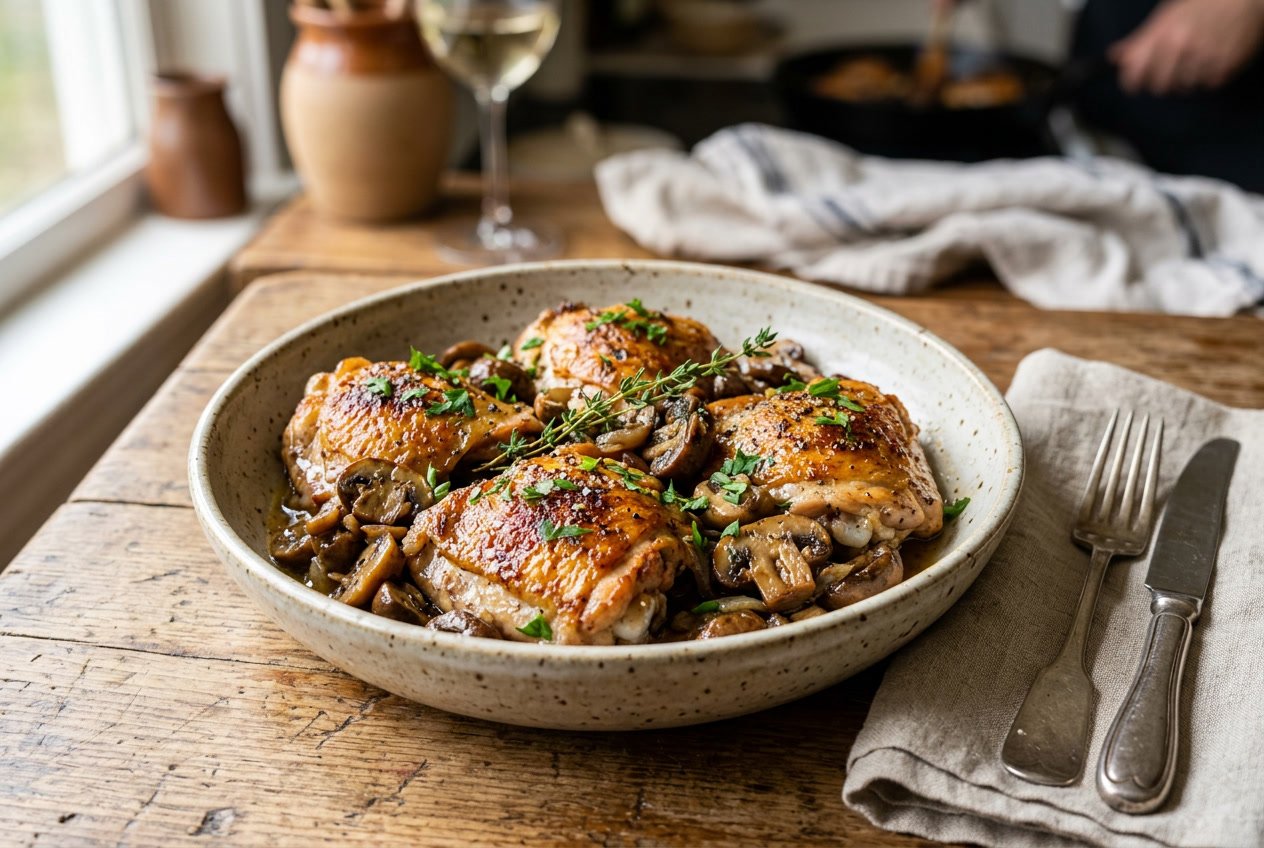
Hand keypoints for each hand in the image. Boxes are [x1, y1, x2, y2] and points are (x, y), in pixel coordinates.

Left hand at [1110, 0, 1263, 94]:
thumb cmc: (1205, 2)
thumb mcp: (1168, 14)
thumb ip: (1141, 38)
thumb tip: (1115, 56)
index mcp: (1163, 33)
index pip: (1135, 74)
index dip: (1132, 82)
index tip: (1134, 84)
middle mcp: (1183, 47)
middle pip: (1159, 87)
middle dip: (1160, 82)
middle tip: (1169, 71)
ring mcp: (1205, 57)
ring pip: (1184, 88)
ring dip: (1186, 79)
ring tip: (1195, 58)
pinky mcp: (1227, 65)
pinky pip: (1209, 84)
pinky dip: (1208, 76)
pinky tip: (1212, 59)